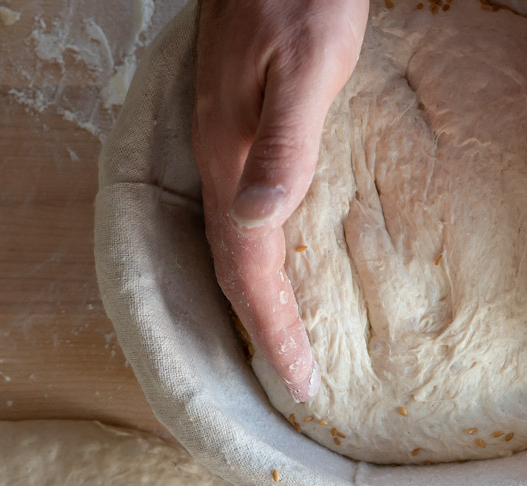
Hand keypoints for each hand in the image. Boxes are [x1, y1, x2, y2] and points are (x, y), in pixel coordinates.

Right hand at [193, 0, 367, 401]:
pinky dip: (259, 256)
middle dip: (265, 329)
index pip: (250, 267)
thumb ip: (284, 141)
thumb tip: (259, 218)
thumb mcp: (307, 65)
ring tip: (284, 341)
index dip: (273, 327)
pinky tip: (279, 262)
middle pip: (235, 267)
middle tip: (298, 379)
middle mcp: (220, 161)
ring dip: (258, 298)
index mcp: (233, 158)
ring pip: (233, 243)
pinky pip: (240, 214)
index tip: (302, 380)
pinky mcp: (238, 128)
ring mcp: (224, 144)